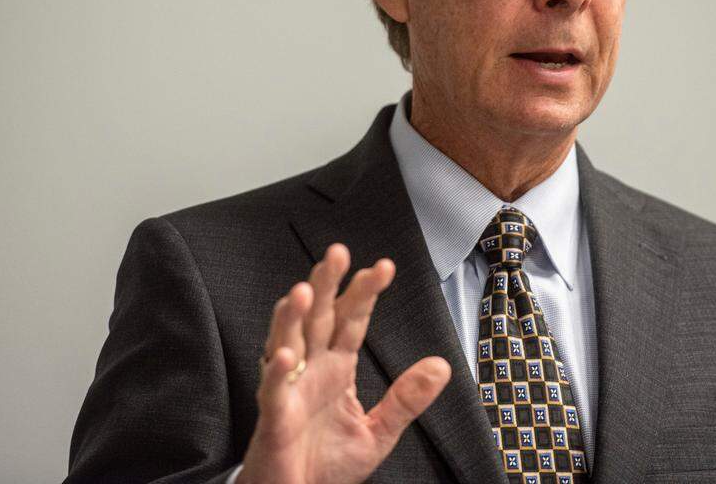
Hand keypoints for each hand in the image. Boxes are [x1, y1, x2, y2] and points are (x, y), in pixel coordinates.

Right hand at [236, 244, 451, 483]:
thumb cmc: (327, 465)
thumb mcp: (378, 431)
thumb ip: (406, 398)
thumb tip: (441, 366)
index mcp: (337, 368)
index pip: (353, 320)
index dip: (365, 292)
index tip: (384, 267)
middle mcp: (312, 370)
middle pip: (318, 317)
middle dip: (327, 284)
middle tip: (337, 252)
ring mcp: (290, 389)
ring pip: (288, 342)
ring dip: (293, 316)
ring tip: (304, 290)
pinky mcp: (274, 418)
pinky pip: (274, 391)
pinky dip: (278, 372)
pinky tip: (286, 354)